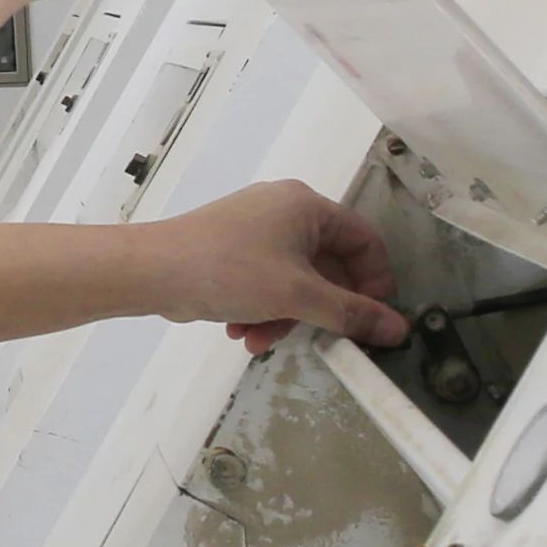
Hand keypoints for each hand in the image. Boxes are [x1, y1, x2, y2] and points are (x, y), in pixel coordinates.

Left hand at [135, 183, 407, 352]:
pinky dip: (260, 309)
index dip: (375, 282)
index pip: (364, 240)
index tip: (374, 319)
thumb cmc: (228, 271)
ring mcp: (254, 229)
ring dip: (284, 317)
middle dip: (318, 310)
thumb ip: (350, 314)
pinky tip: (240, 332)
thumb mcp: (297, 296)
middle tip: (318, 339)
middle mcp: (283, 210)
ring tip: (259, 340)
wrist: (149, 271)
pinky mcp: (231, 250)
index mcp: (306, 206)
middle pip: (327, 266)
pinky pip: (265, 282)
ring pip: (294, 281)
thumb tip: (397, 329)